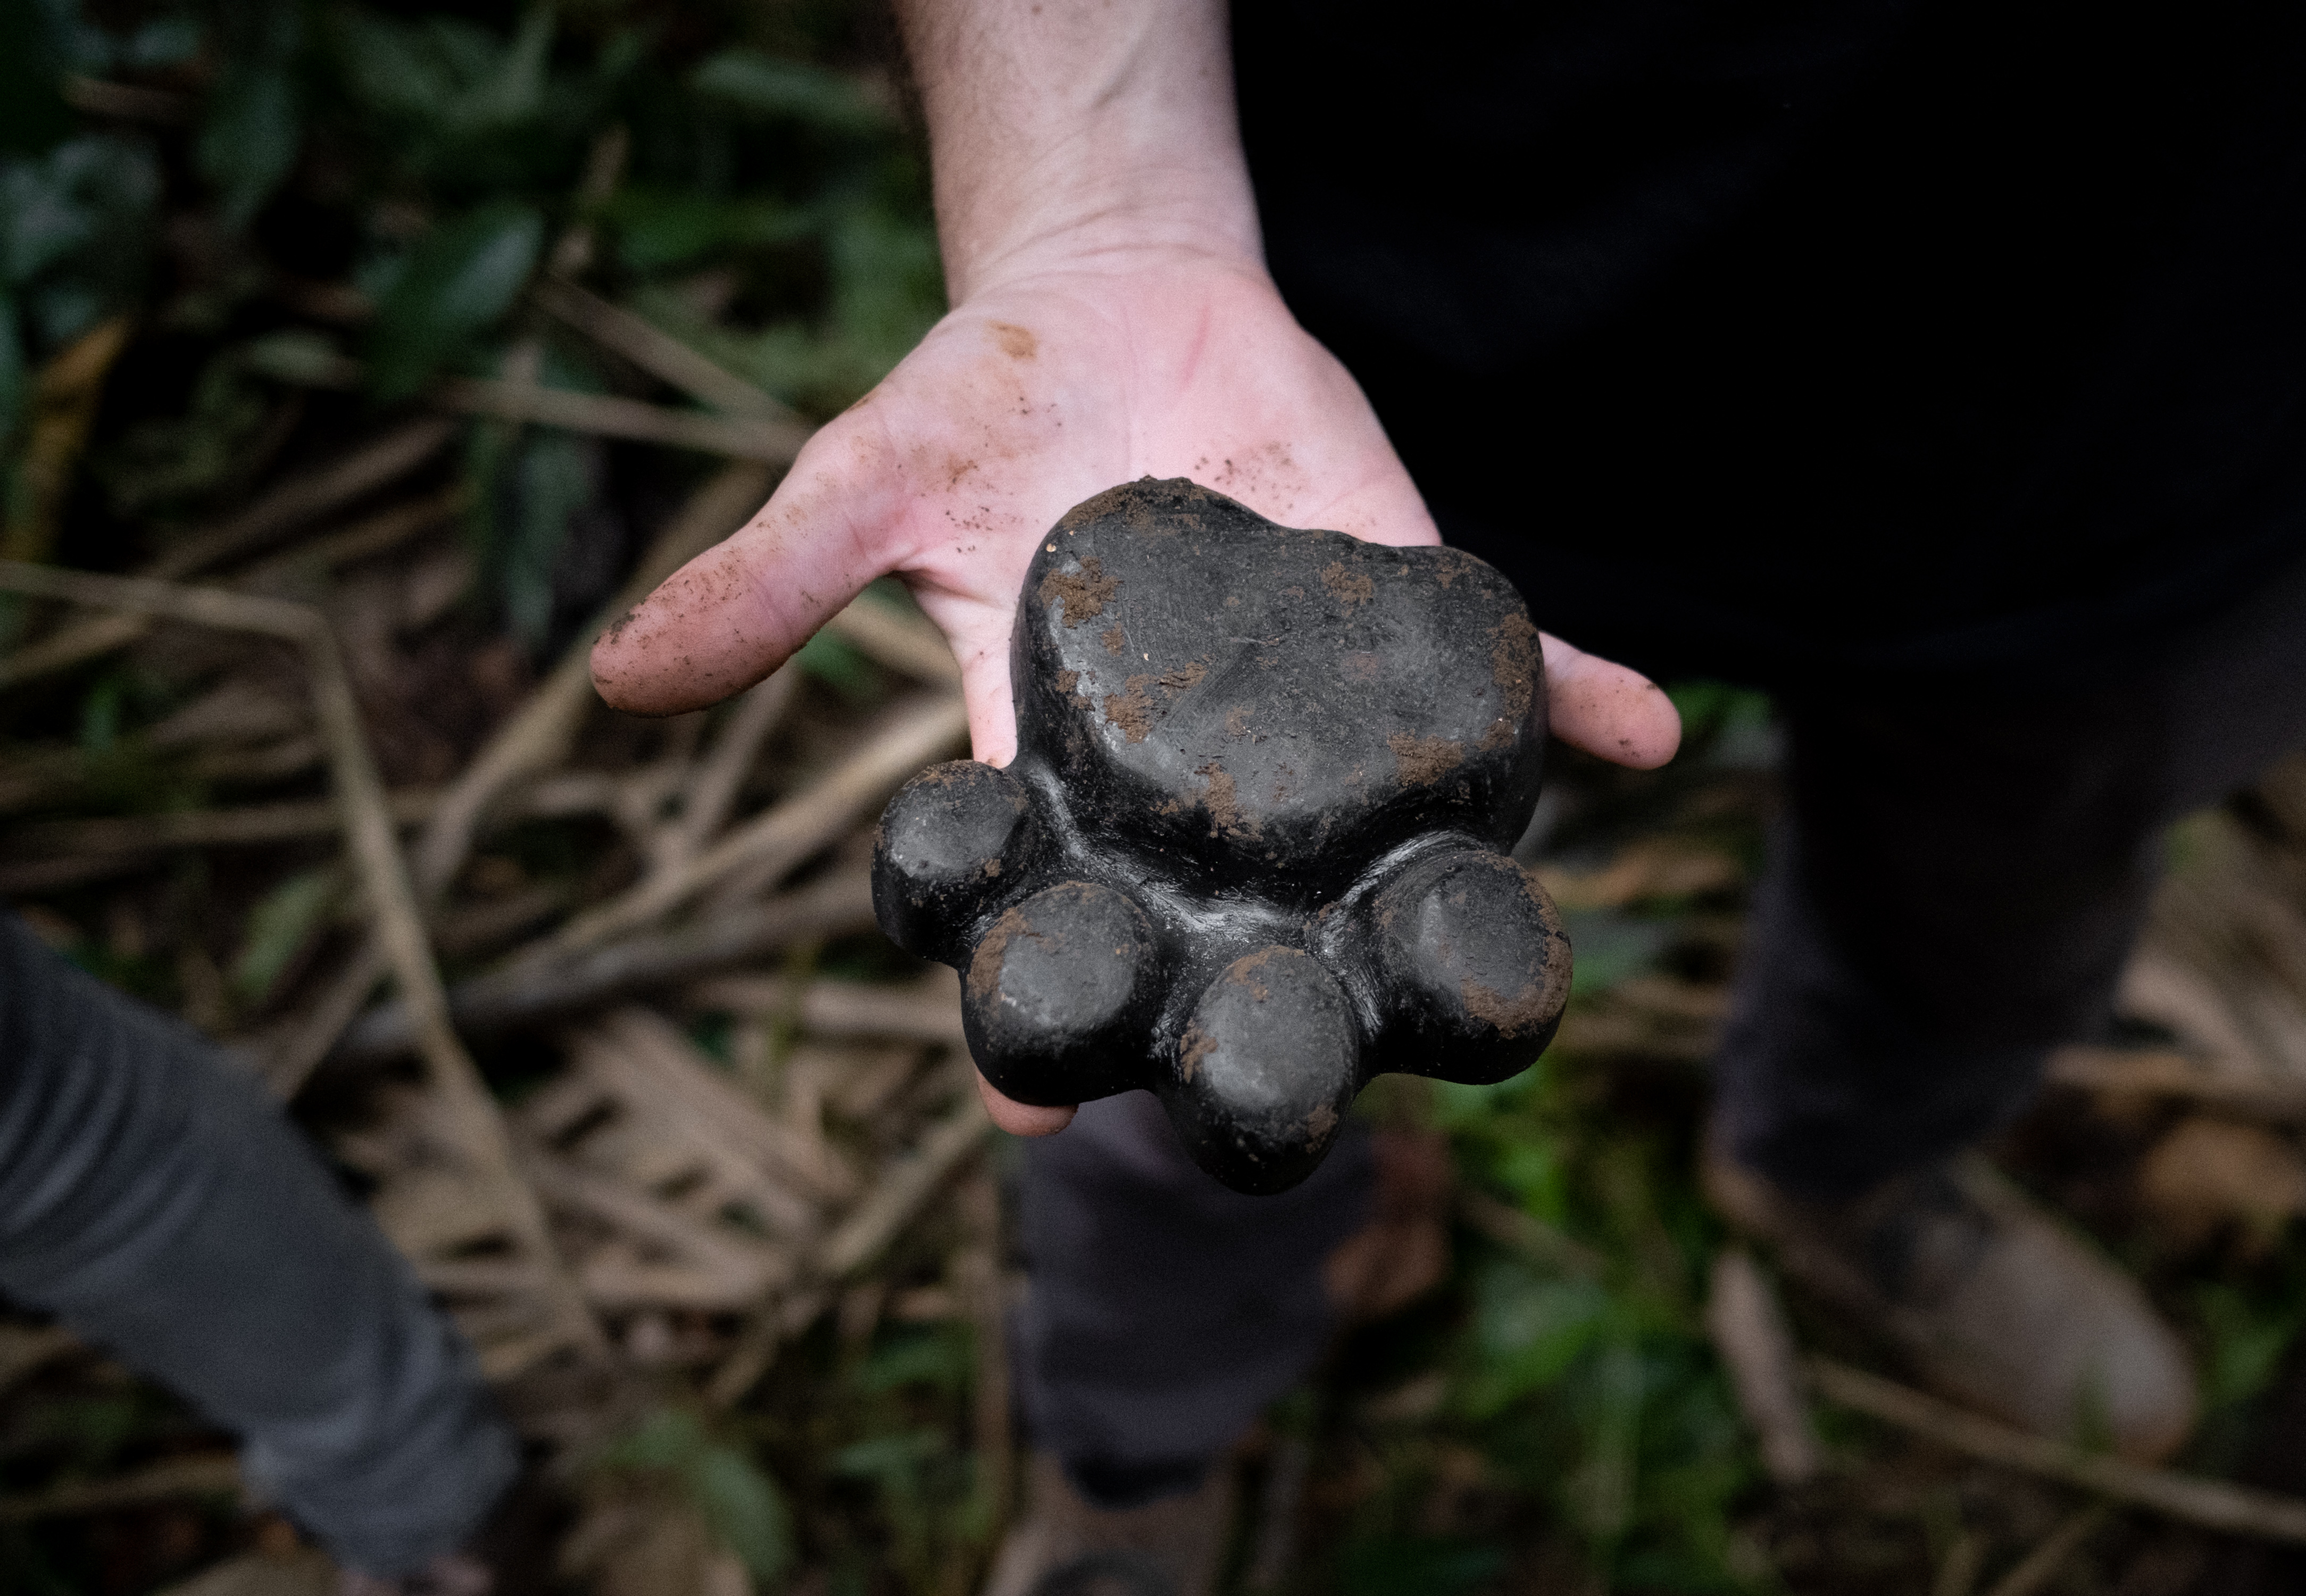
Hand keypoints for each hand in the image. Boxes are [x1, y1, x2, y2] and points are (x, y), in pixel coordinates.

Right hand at [589, 0, 1678, 1137]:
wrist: (1107, 293)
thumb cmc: (975, 405)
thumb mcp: (862, 489)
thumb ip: (767, 589)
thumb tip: (615, 678)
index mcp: (1057, 750)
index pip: (1047, 905)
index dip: (1039, 1009)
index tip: (1037, 1118)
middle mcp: (1197, 756)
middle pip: (1223, 908)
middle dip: (1244, 998)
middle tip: (1278, 1101)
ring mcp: (1305, 688)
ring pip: (1371, 823)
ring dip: (1424, 897)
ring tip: (1480, 990)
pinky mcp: (1389, 596)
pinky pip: (1489, 664)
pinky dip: (1568, 693)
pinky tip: (1646, 736)